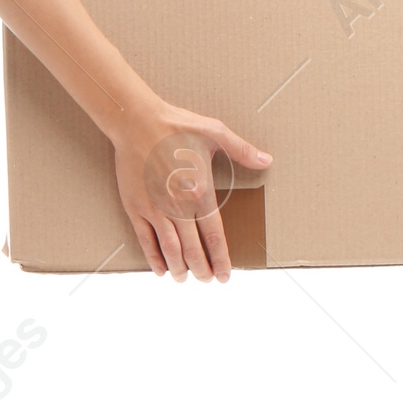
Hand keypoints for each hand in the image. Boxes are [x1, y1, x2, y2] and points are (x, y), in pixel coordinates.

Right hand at [111, 103, 272, 282]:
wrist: (135, 121)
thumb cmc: (175, 125)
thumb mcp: (214, 132)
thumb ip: (241, 150)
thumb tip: (267, 160)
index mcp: (199, 192)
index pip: (214, 237)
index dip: (221, 260)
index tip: (225, 275)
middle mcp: (177, 206)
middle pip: (193, 251)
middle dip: (202, 270)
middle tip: (208, 280)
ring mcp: (154, 209)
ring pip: (170, 250)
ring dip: (179, 269)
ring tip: (184, 279)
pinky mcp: (135, 207)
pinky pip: (146, 240)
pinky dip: (154, 259)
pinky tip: (161, 269)